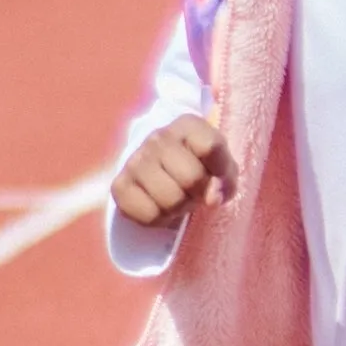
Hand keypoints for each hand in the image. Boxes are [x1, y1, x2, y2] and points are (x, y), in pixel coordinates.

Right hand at [111, 116, 237, 228]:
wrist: (159, 169)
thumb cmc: (199, 167)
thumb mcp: (221, 166)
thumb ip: (225, 180)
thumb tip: (212, 199)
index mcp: (187, 125)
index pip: (211, 147)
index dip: (221, 171)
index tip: (216, 175)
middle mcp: (157, 138)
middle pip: (191, 178)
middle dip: (199, 193)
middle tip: (194, 191)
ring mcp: (135, 160)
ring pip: (171, 201)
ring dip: (180, 208)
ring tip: (178, 197)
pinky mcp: (119, 186)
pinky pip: (149, 216)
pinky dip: (161, 219)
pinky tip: (160, 205)